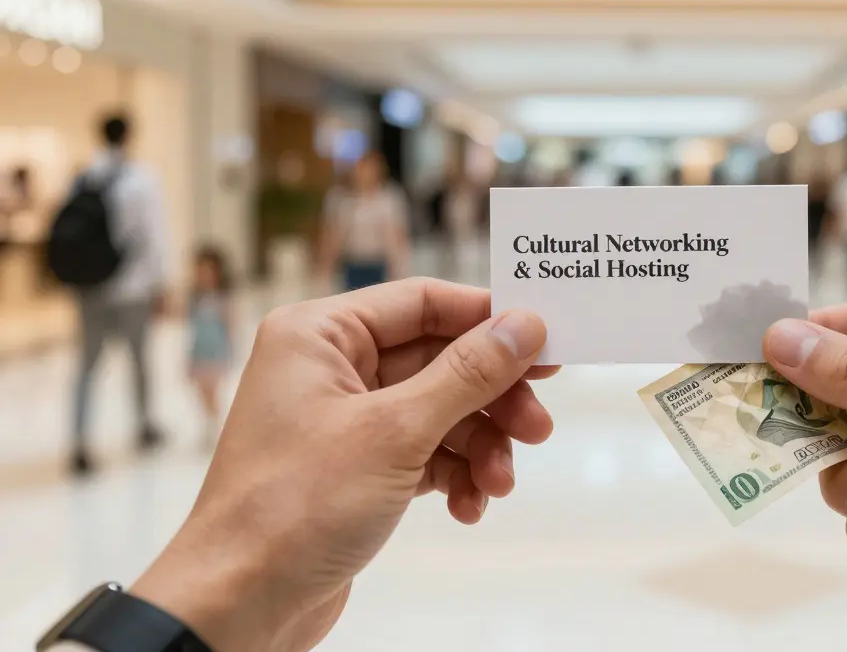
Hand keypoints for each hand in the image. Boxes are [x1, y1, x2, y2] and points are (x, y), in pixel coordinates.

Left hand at [131, 279, 556, 651]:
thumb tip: (525, 327)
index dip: (488, 320)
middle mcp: (330, 369)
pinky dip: (454, 476)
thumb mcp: (395, 432)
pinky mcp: (357, 469)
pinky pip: (425, 454)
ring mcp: (344, 421)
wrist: (239, 606)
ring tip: (499, 484)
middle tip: (537, 427)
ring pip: (440, 412)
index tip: (545, 343)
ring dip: (479, 447)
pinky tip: (469, 507)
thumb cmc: (290, 509)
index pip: (424, 302)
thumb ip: (467, 375)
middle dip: (492, 399)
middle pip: (441, 361)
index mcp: (320, 335)